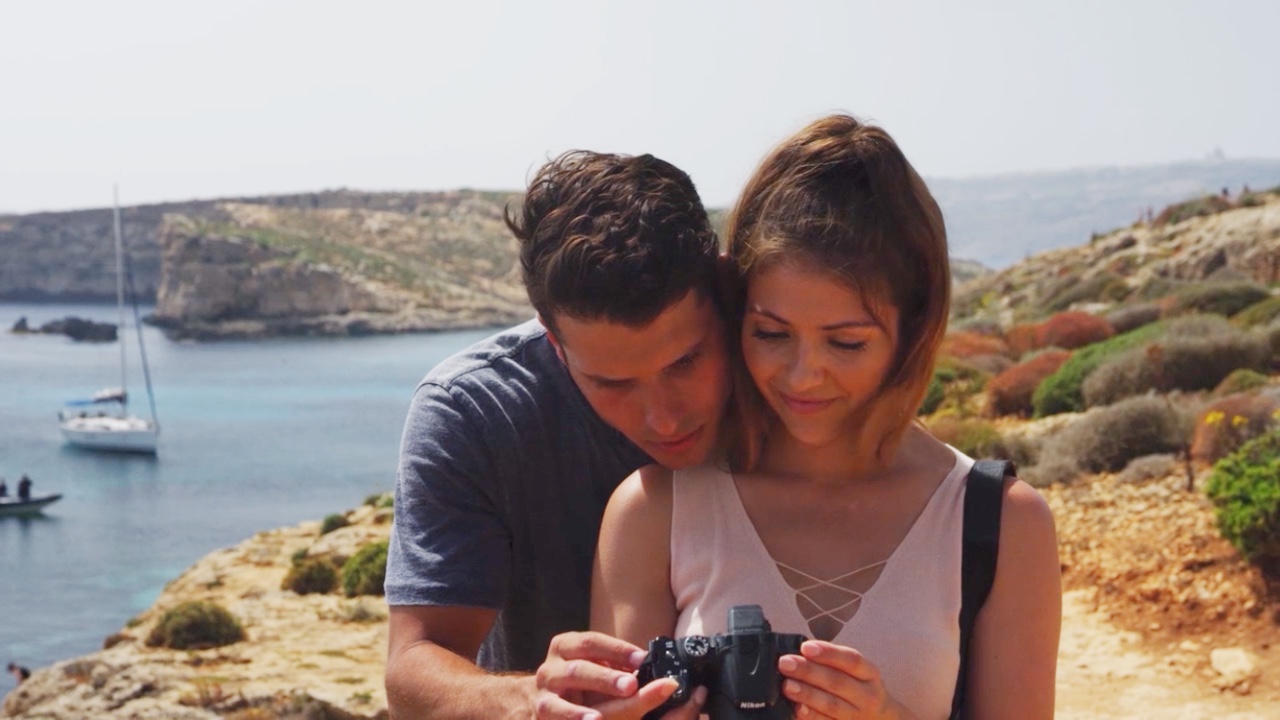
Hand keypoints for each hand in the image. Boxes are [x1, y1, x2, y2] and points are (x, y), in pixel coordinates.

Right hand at [533, 631, 699, 719]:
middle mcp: (553, 664)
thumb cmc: (580, 685)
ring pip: (568, 688)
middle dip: (608, 676)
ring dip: (594, 694)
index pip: (592, 642)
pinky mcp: (542, 710)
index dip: (618, 650)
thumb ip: (621, 669)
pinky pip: (555, 711)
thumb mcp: (597, 671)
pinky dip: (575, 715)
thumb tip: (660, 672)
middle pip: (580, 666)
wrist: (546, 704)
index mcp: (567, 646)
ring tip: (617, 699)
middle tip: (632, 685)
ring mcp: (545, 688)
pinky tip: (594, 719)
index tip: (644, 659)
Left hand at [776, 641, 915, 719]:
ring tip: (787, 686)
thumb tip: (799, 653)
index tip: (805, 647)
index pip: (851, 660)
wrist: (879, 719)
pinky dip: (811, 717)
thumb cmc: (857, 688)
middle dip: (809, 672)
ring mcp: (858, 717)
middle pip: (837, 682)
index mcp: (869, 674)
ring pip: (832, 705)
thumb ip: (831, 662)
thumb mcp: (855, 672)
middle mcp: (867, 696)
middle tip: (785, 664)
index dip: (828, 653)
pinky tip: (797, 710)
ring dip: (807, 695)